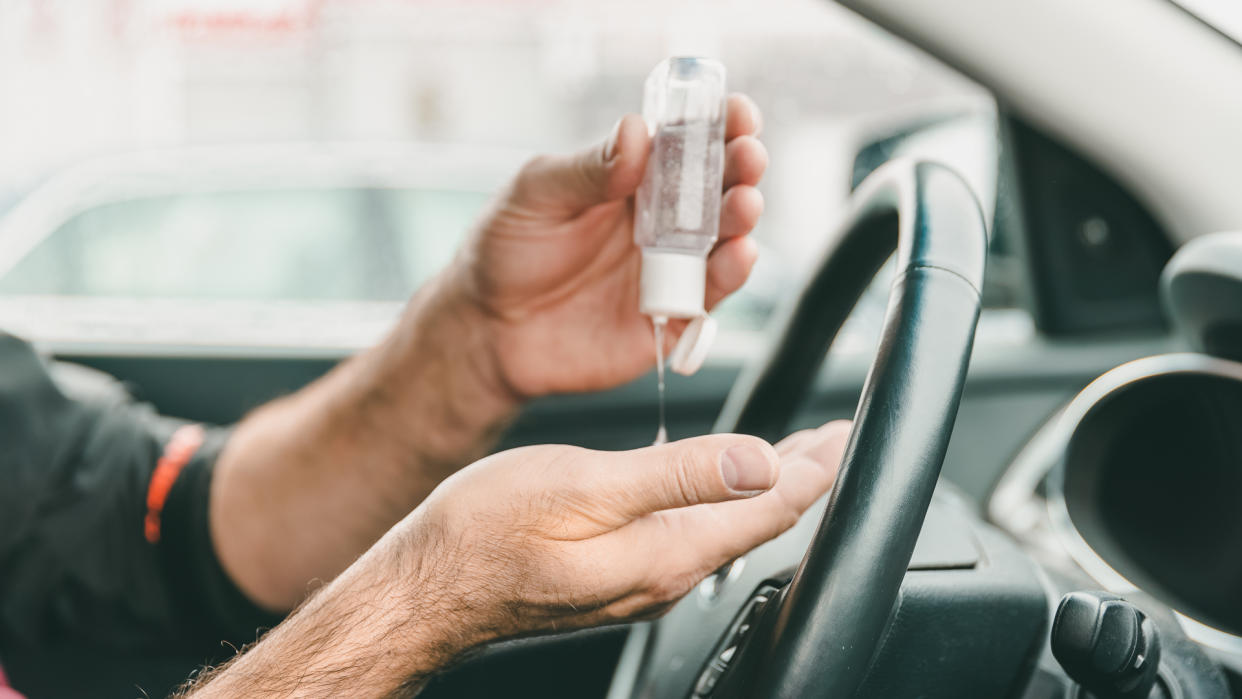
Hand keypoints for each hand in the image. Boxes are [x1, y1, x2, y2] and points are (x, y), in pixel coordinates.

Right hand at [181, 422, 847, 696]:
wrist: (424, 588)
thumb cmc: (484, 535)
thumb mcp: (585, 488)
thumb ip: (679, 476)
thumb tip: (760, 462)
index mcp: (666, 552)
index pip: (768, 508)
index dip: (816, 468)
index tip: (846, 433)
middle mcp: (663, 575)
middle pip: (756, 521)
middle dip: (802, 476)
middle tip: (835, 438)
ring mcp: (639, 581)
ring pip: (726, 528)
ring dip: (765, 488)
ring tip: (792, 455)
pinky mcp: (614, 577)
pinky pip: (692, 535)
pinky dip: (721, 501)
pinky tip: (716, 485)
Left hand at [448, 94, 767, 397]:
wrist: (490, 329)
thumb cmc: (507, 250)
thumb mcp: (537, 194)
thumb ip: (588, 169)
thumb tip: (636, 130)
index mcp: (633, 178)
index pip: (687, 142)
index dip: (717, 123)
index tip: (736, 112)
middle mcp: (661, 220)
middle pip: (717, 186)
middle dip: (741, 166)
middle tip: (747, 154)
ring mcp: (670, 268)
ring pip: (724, 237)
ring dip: (742, 216)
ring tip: (745, 202)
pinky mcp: (672, 316)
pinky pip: (710, 295)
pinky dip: (731, 273)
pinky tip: (737, 253)